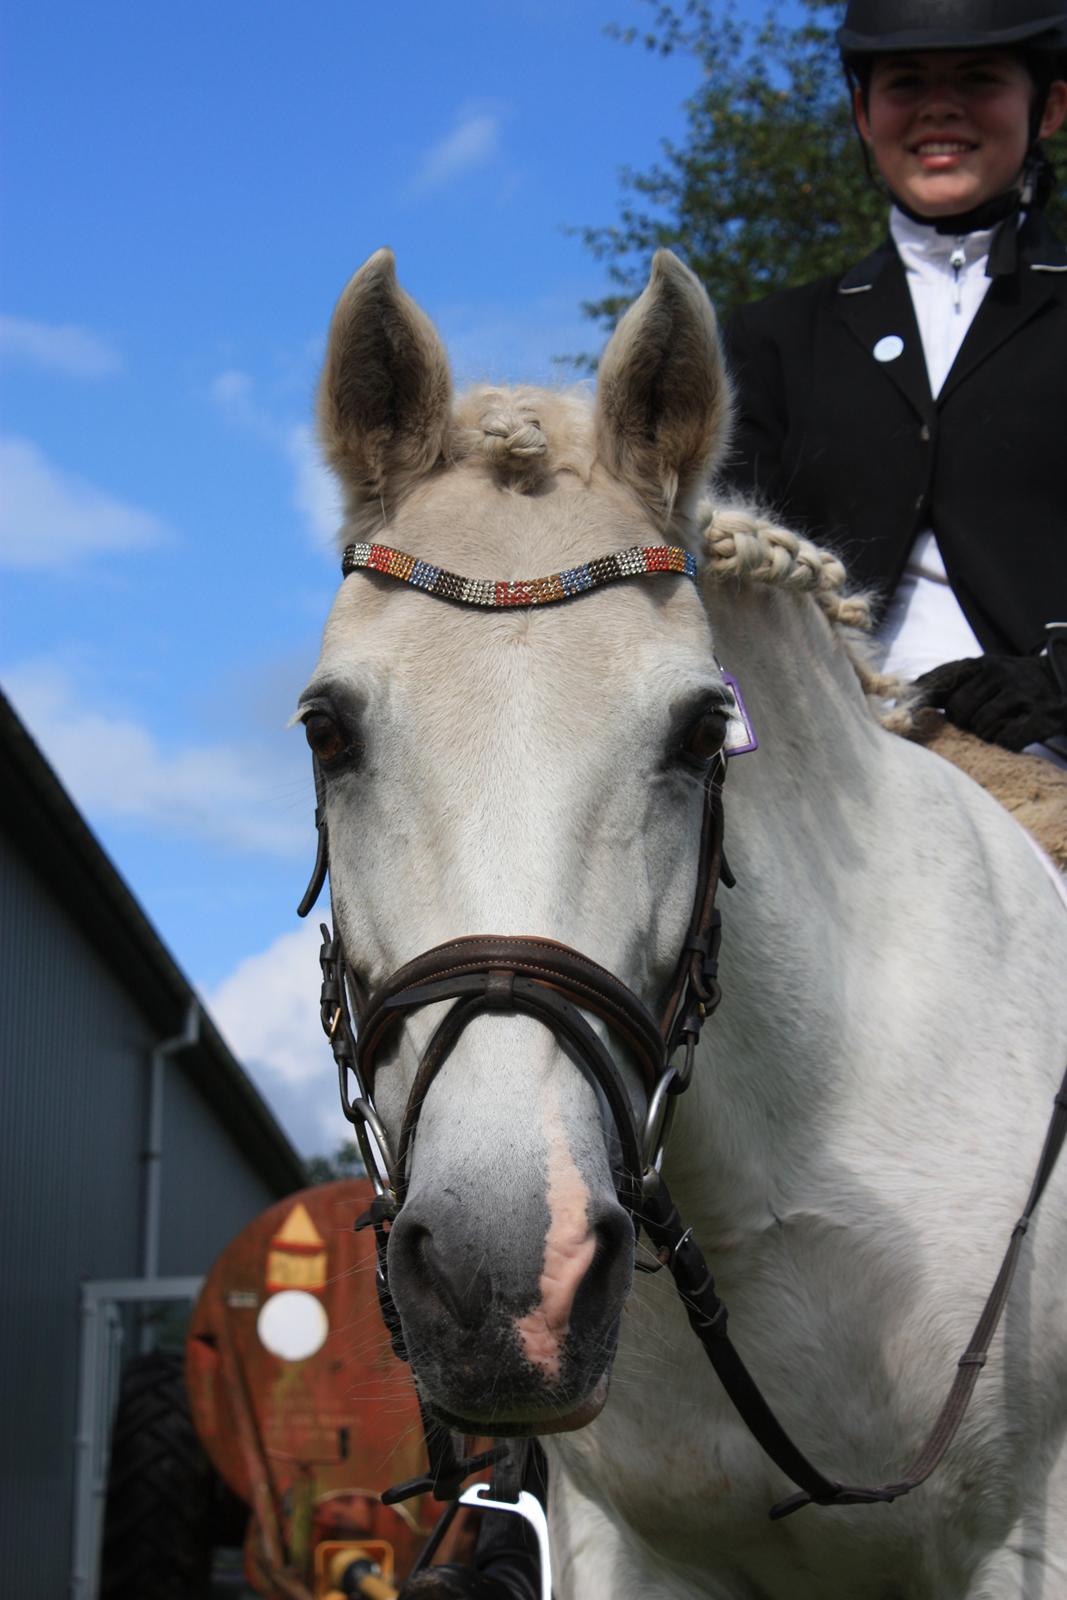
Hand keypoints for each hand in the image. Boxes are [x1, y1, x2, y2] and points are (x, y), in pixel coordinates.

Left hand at [915, 655, 1066, 750]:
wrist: (1063, 680)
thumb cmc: (1014, 682)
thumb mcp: (985, 673)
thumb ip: (950, 683)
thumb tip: (907, 695)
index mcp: (981, 664)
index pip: (940, 680)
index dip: (919, 698)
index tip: (901, 714)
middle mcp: (1000, 674)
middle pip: (958, 710)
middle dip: (959, 723)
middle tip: (972, 724)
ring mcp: (1021, 694)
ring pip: (981, 726)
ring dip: (983, 734)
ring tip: (995, 728)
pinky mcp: (1040, 715)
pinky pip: (1008, 739)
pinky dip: (1004, 743)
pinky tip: (1009, 737)